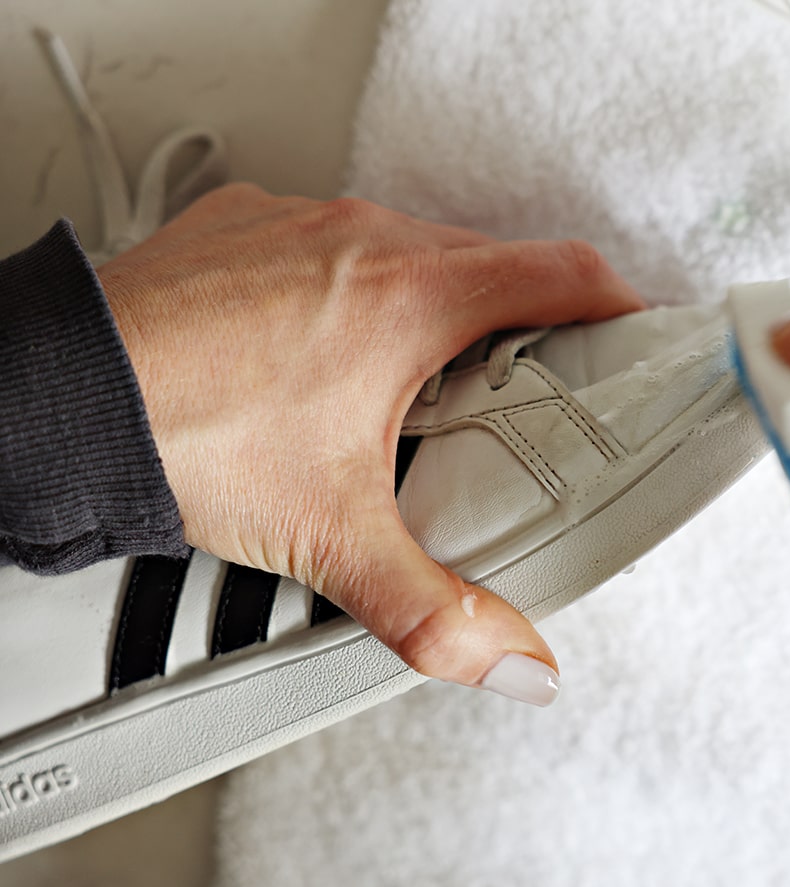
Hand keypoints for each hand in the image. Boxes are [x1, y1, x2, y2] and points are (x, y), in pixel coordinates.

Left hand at [97, 184, 644, 702]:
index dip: (618, 303)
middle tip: (522, 393)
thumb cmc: (178, 434)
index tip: (634, 337)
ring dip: (437, 310)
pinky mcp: (246, 227)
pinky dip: (358, 293)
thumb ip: (437, 610)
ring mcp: (302, 224)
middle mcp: (364, 240)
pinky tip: (326, 359)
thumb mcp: (331, 538)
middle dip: (524, 326)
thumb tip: (512, 660)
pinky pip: (338, 245)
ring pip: (413, 251)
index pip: (562, 273)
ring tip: (418, 387)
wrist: (51, 401)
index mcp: (412, 297)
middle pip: (493, 264)